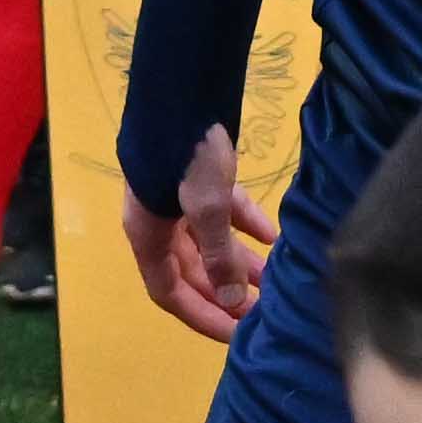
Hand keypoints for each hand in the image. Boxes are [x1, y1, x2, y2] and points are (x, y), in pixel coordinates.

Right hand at [125, 121, 273, 336]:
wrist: (181, 86)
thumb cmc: (186, 151)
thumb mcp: (205, 206)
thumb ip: (219, 255)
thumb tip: (233, 302)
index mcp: (147, 235)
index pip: (170, 294)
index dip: (201, 317)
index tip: (235, 336)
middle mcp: (158, 222)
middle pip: (191, 272)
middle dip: (224, 294)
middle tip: (261, 314)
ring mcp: (177, 199)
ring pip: (208, 243)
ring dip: (238, 263)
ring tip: (273, 282)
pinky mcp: (197, 177)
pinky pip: (221, 212)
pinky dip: (244, 225)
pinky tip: (271, 236)